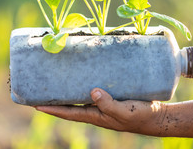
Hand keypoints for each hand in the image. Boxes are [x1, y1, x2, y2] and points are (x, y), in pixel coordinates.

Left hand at [35, 88, 165, 133]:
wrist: (156, 116)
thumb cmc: (140, 116)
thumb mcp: (124, 112)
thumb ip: (109, 104)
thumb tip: (92, 92)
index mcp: (95, 116)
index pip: (68, 113)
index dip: (52, 109)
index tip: (36, 105)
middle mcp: (94, 110)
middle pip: (69, 106)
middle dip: (54, 100)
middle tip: (40, 90)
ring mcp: (101, 104)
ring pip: (78, 98)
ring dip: (66, 91)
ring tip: (55, 81)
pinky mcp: (109, 96)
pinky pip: (91, 91)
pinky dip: (82, 85)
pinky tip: (81, 75)